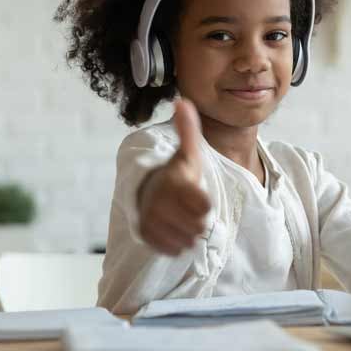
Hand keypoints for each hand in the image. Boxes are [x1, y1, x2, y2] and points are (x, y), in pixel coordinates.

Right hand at [137, 98, 210, 255]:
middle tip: (190, 209)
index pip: (203, 206)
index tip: (199, 198)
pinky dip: (177, 243)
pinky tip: (174, 228)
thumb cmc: (176, 173)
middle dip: (199, 220)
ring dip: (190, 232)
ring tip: (182, 218)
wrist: (147, 191)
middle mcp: (159, 203)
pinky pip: (174, 250)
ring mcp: (151, 220)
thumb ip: (188, 130)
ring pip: (188, 240)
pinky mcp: (146, 236)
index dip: (205, 204)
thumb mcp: (186, 153)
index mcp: (173, 182)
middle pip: (199, 227)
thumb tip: (182, 101)